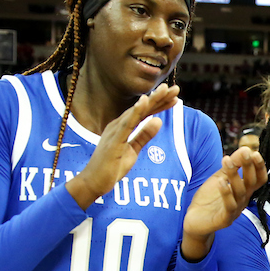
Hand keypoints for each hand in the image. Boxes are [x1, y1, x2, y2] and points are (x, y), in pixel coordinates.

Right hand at [66, 85, 178, 208]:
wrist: (93, 181)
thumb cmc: (111, 167)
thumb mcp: (133, 151)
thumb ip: (144, 135)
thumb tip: (158, 120)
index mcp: (124, 126)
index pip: (145, 112)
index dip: (160, 104)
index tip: (175, 97)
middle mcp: (119, 124)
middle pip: (142, 108)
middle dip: (159, 97)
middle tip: (176, 88)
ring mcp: (115, 131)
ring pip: (136, 112)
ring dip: (151, 100)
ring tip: (165, 89)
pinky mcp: (114, 140)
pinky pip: (126, 124)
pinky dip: (135, 112)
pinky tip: (144, 102)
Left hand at [181, 147, 266, 259]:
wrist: (195, 220)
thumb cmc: (210, 199)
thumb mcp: (220, 177)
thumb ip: (232, 165)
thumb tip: (245, 148)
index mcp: (245, 190)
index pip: (259, 178)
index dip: (259, 166)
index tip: (254, 152)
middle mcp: (243, 200)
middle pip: (251, 183)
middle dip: (249, 166)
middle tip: (245, 152)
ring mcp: (235, 210)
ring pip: (240, 192)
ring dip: (234, 175)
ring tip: (226, 160)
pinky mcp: (225, 220)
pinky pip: (229, 206)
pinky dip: (226, 193)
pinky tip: (221, 182)